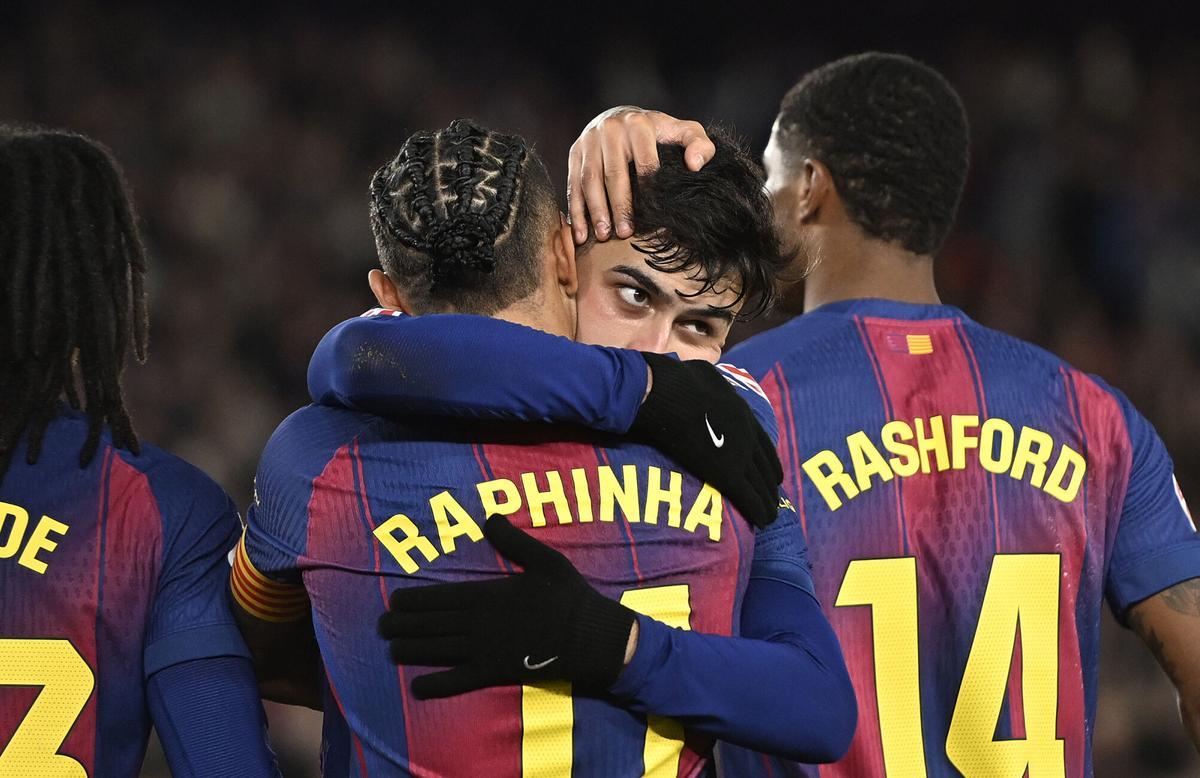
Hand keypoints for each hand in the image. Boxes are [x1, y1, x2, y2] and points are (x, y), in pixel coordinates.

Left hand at [379, 515, 636, 699]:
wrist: (590, 637)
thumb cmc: (568, 596)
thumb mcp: (545, 560)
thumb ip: (514, 540)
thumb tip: (490, 517)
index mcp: (488, 594)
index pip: (441, 597)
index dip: (413, 601)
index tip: (392, 602)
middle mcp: (480, 622)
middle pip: (432, 624)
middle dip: (403, 626)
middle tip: (381, 627)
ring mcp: (485, 649)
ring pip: (439, 650)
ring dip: (412, 650)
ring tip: (391, 649)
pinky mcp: (496, 672)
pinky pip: (460, 680)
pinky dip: (438, 684)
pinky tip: (418, 687)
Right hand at [567, 106, 715, 243]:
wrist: (620, 116)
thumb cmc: (657, 133)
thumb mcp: (683, 131)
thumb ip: (700, 145)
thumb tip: (694, 165)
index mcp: (639, 125)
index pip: (644, 162)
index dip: (648, 191)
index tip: (652, 216)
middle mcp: (610, 129)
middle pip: (614, 174)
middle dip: (619, 206)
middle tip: (624, 233)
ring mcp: (589, 140)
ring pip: (590, 180)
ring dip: (595, 211)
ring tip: (603, 236)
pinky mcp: (575, 152)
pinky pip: (573, 184)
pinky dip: (576, 211)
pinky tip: (581, 234)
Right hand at [628, 353, 782, 527]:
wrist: (665, 394)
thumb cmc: (675, 382)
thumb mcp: (700, 374)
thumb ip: (709, 382)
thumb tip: (701, 375)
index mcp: (741, 410)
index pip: (761, 441)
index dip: (767, 459)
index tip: (772, 471)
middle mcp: (746, 433)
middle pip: (765, 464)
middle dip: (770, 481)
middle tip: (773, 494)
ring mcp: (738, 453)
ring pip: (760, 483)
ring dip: (768, 499)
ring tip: (772, 513)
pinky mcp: (726, 472)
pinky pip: (748, 496)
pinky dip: (758, 510)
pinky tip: (764, 520)